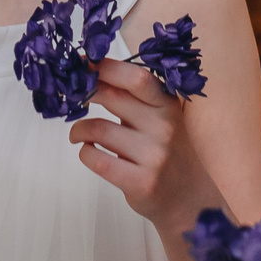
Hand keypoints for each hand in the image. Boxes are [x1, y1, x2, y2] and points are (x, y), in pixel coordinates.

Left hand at [70, 58, 225, 235]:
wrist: (188, 196)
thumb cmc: (166, 151)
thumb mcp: (159, 118)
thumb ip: (133, 99)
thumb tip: (91, 72)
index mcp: (168, 105)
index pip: (136, 77)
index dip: (105, 68)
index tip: (83, 64)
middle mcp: (164, 127)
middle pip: (112, 97)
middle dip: (84, 92)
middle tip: (72, 97)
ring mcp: (154, 156)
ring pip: (98, 129)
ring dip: (78, 129)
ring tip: (77, 134)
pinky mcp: (141, 182)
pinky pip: (97, 159)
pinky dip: (85, 152)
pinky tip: (88, 151)